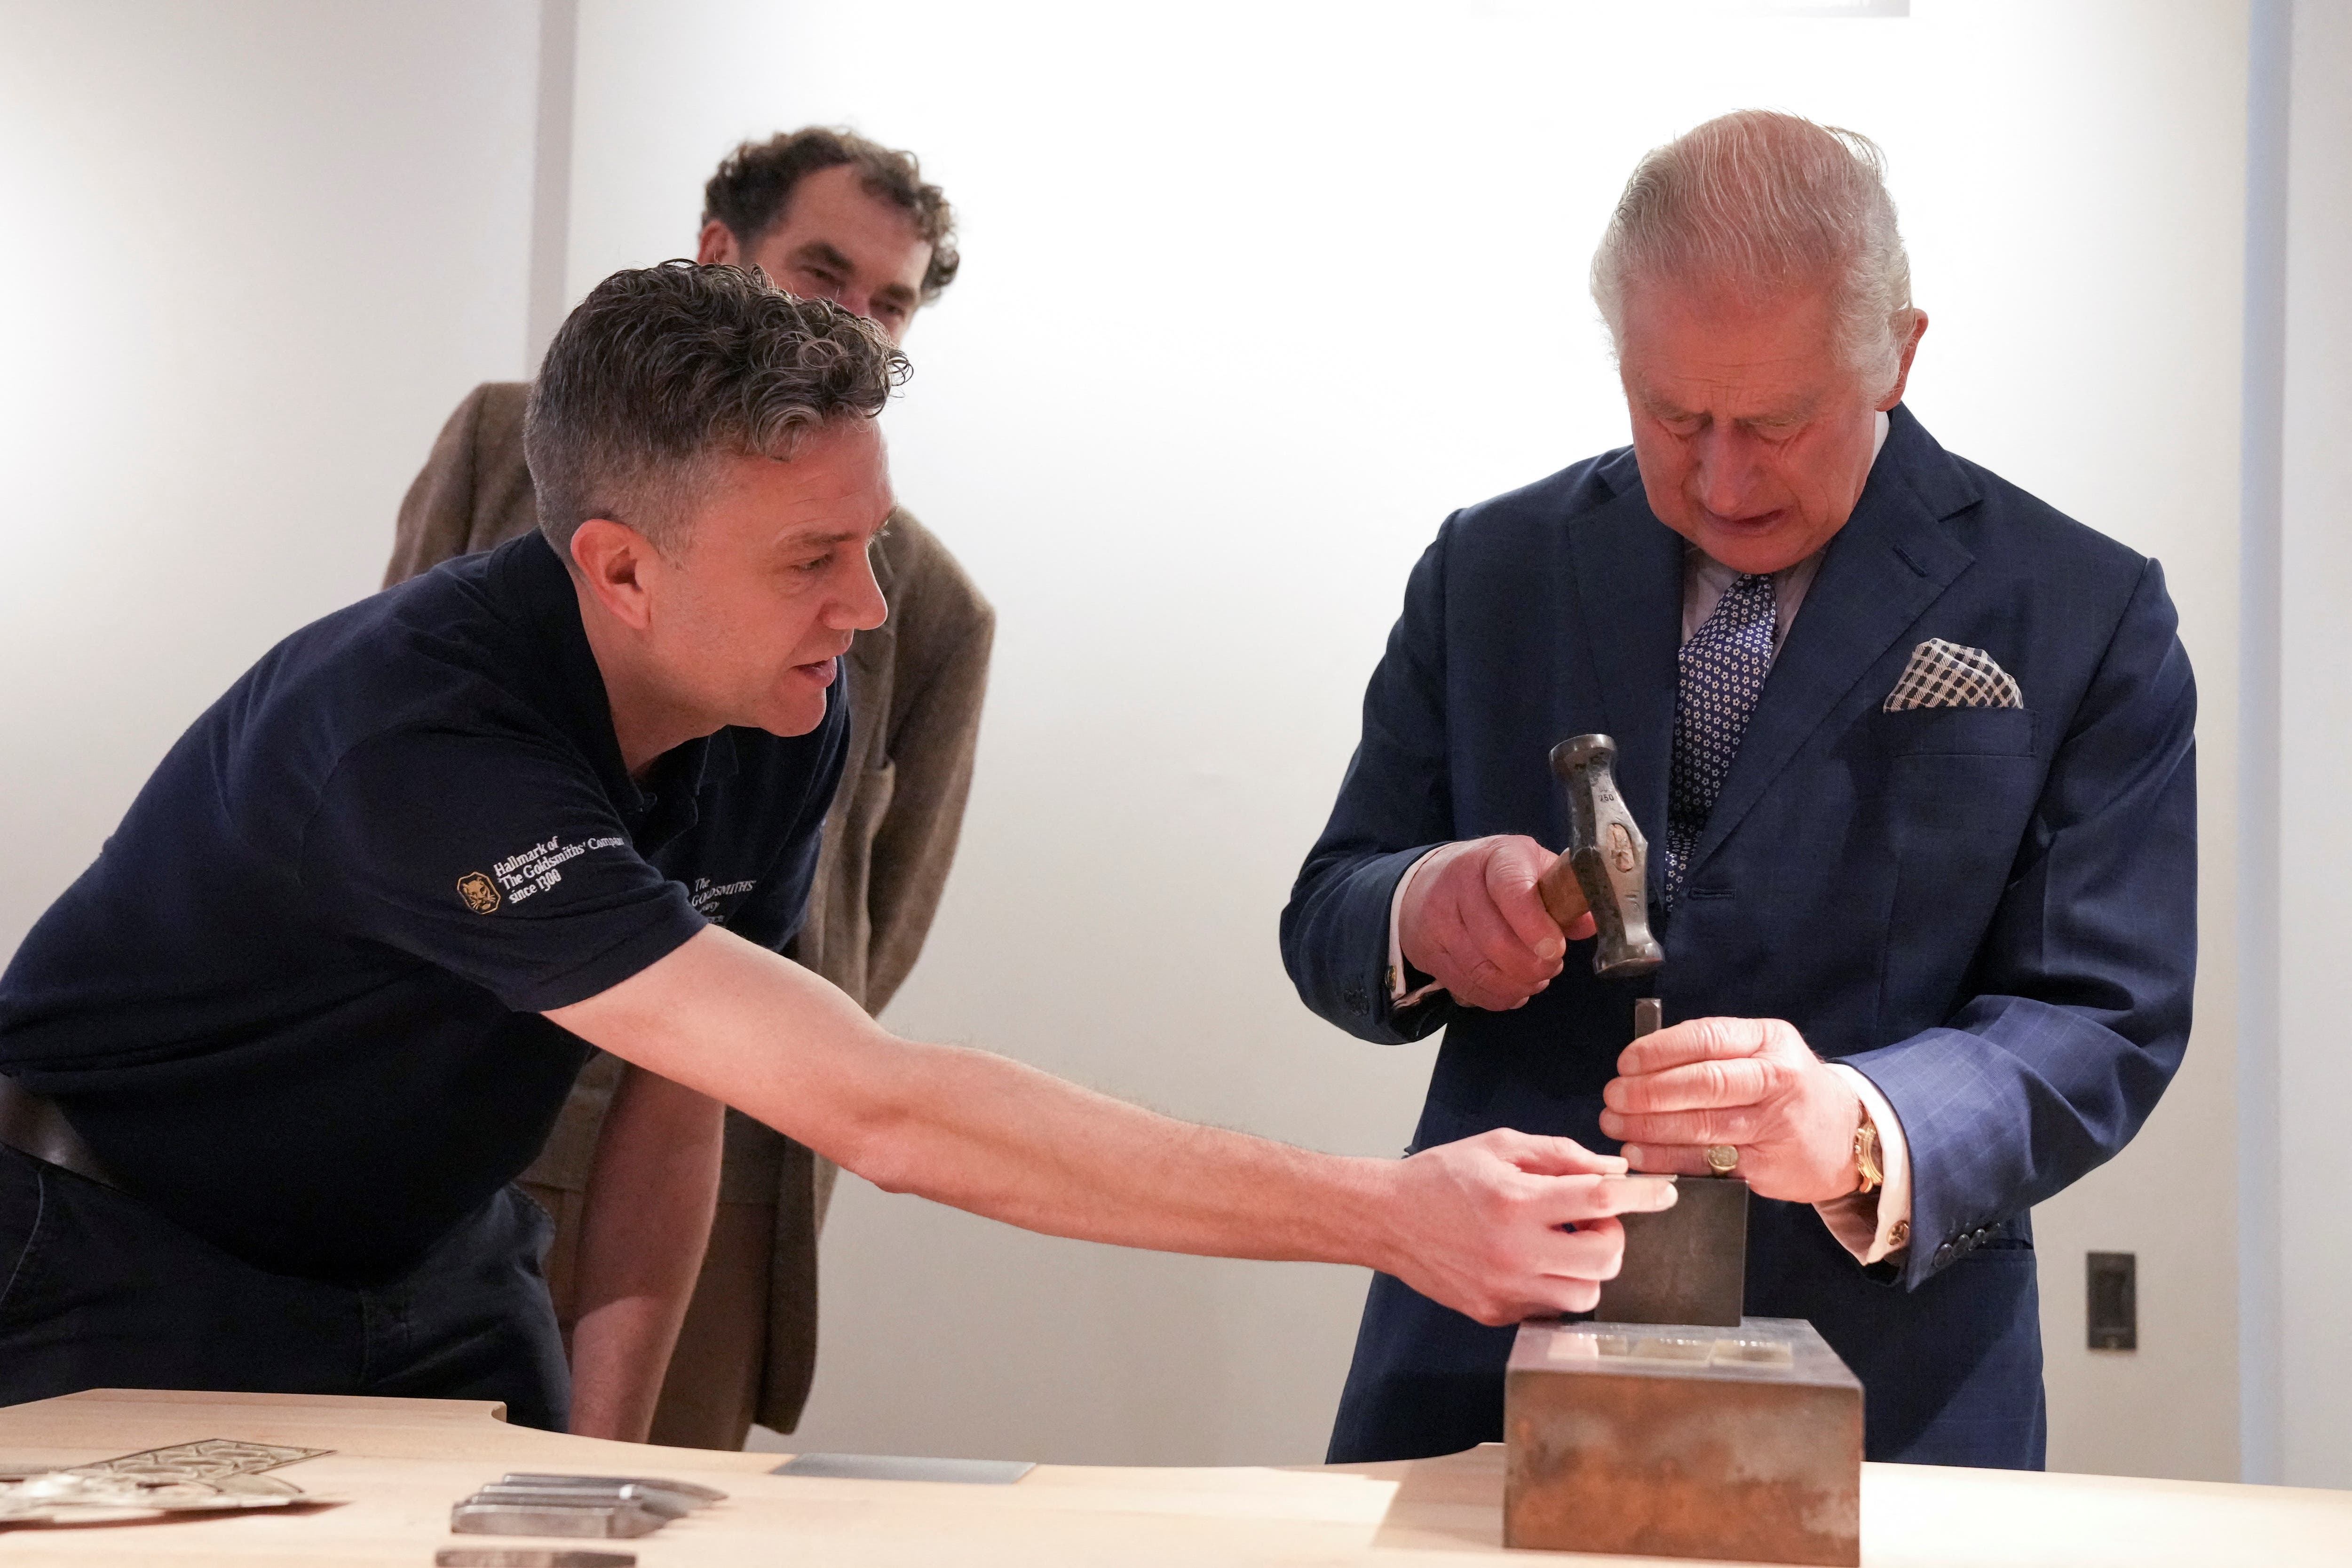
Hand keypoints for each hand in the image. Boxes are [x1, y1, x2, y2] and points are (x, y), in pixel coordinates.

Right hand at [1378, 1129, 1677, 1323]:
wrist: (1387, 1218)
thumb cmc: (1441, 1177)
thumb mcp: (1499, 1147)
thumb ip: (1560, 1156)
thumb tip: (1614, 1171)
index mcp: (1515, 1202)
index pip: (1600, 1199)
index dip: (1642, 1195)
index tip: (1665, 1193)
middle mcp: (1514, 1251)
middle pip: (1605, 1257)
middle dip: (1611, 1233)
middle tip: (1588, 1215)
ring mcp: (1505, 1289)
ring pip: (1585, 1294)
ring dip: (1588, 1266)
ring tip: (1563, 1241)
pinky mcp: (1495, 1313)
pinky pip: (1550, 1309)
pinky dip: (1555, 1284)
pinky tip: (1533, 1260)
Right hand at [1399, 836, 1597, 1010]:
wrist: (1431, 881)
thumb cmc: (1496, 876)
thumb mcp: (1533, 868)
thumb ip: (1564, 893)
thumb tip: (1589, 923)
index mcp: (1496, 857)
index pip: (1511, 889)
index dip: (1535, 925)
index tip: (1556, 949)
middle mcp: (1460, 884)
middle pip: (1495, 940)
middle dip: (1532, 966)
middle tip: (1550, 967)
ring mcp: (1438, 918)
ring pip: (1480, 969)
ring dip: (1516, 985)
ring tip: (1534, 979)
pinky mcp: (1428, 950)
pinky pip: (1465, 986)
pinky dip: (1495, 996)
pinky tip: (1511, 989)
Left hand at [1598, 1017, 1862, 1203]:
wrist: (1846, 1135)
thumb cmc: (1785, 1086)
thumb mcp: (1761, 1051)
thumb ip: (1710, 1051)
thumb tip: (1640, 1063)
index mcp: (1769, 1040)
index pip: (1706, 1038)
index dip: (1659, 1051)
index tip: (1625, 1064)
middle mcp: (1777, 1079)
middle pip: (1703, 1083)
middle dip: (1649, 1092)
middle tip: (1614, 1098)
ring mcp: (1775, 1125)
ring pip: (1703, 1126)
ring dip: (1649, 1128)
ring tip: (1616, 1126)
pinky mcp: (1769, 1166)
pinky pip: (1709, 1163)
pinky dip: (1668, 1161)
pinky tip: (1640, 1157)